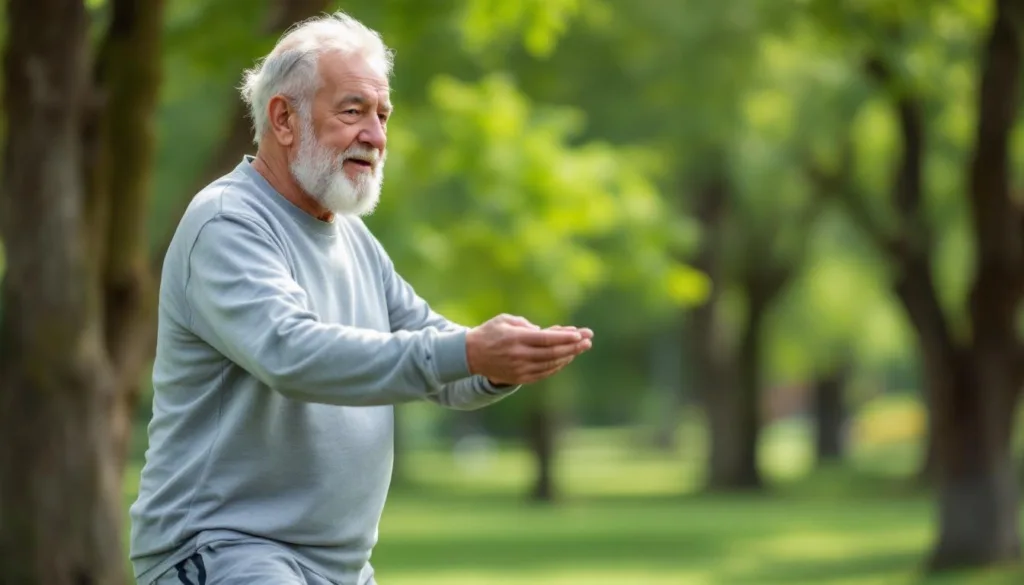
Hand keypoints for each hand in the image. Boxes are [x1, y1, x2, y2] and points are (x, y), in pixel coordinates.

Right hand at [465, 314, 592, 385]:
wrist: (470, 355)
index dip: (565, 337)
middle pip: (553, 353)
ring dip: (568, 356)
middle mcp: (519, 355)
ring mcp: (519, 369)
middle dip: (573, 347)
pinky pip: (544, 373)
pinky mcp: (519, 378)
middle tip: (588, 341)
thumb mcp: (504, 320)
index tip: (580, 334)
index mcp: (516, 338)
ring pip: (550, 364)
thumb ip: (525, 324)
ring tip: (581, 348)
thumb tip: (545, 332)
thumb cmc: (489, 332)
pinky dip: (557, 366)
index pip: (546, 339)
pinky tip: (566, 358)